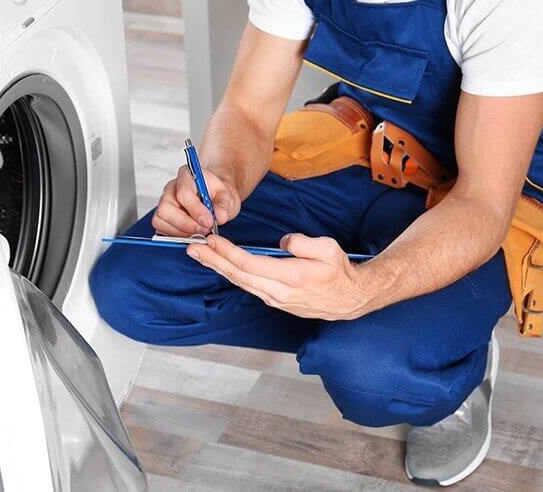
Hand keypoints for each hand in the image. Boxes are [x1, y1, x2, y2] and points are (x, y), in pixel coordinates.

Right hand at [152, 165, 240, 236]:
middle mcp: (171, 188)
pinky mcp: (161, 217)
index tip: (208, 221)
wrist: (215, 200)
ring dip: (182, 231)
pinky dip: (176, 235)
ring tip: (200, 231)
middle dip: (186, 224)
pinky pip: (161, 229)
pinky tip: (191, 233)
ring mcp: (164, 203)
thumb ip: (224, 206)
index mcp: (186, 176)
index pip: (184, 193)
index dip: (195, 210)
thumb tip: (219, 217)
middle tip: (204, 230)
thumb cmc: (218, 195)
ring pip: (161, 221)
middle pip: (166, 208)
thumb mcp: (228, 197)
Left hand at [187, 233, 373, 320]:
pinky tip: (221, 266)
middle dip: (213, 260)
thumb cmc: (340, 272)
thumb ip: (302, 243)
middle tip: (192, 248)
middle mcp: (278, 292)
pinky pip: (248, 286)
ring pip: (240, 282)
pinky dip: (231, 274)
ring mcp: (275, 299)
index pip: (249, 264)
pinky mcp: (275, 301)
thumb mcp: (328, 249)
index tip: (211, 240)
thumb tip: (281, 243)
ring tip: (200, 255)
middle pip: (237, 275)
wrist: (350, 299)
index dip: (227, 252)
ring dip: (218, 267)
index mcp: (290, 277)